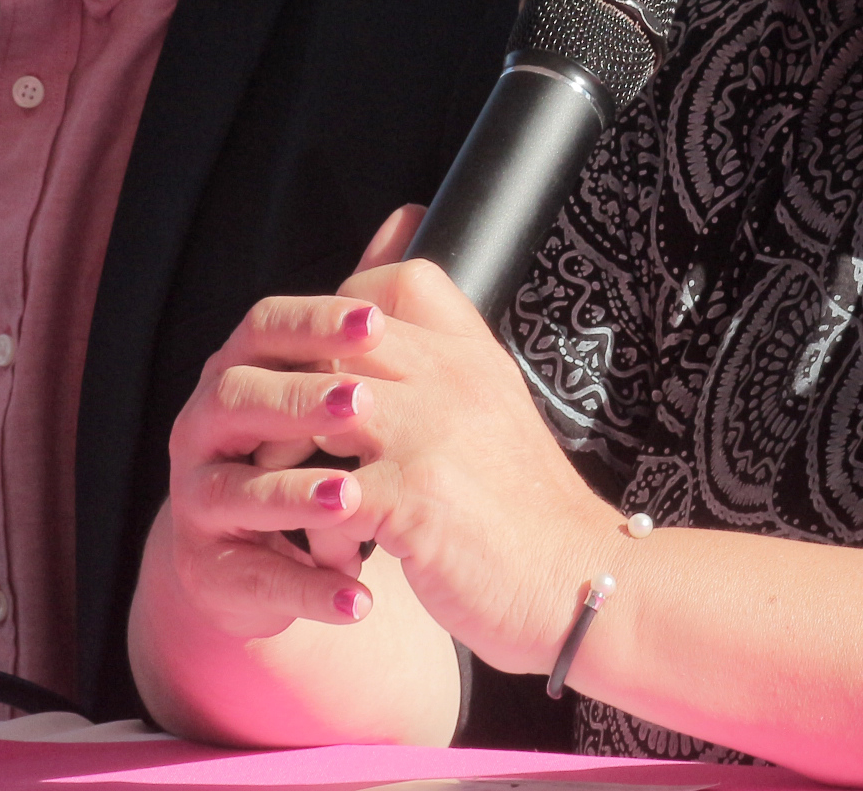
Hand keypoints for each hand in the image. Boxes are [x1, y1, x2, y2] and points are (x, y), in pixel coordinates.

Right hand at [160, 287, 396, 640]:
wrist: (277, 552)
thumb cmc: (310, 452)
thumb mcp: (342, 379)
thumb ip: (369, 306)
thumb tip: (409, 214)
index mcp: (241, 371)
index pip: (264, 330)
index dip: (314, 323)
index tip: (377, 323)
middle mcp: (206, 428)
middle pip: (237, 400)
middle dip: (298, 400)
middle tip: (361, 404)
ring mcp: (202, 500)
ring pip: (238, 492)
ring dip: (297, 494)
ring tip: (355, 499)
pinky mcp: (213, 568)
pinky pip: (255, 576)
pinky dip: (305, 588)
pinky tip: (358, 595)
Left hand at [309, 252, 622, 673]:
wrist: (582, 581)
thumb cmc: (527, 510)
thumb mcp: (495, 413)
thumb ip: (446, 371)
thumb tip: (408, 310)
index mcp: (474, 355)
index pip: (396, 281)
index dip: (344, 314)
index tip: (330, 370)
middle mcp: (454, 379)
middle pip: (340, 337)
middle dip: (294, 384)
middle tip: (280, 436)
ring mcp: (430, 435)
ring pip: (318, 407)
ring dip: (287, 451)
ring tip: (287, 493)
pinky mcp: (412, 500)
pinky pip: (323, 494)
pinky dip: (312, 528)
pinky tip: (332, 556)